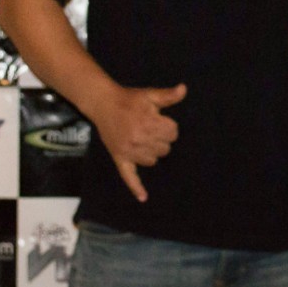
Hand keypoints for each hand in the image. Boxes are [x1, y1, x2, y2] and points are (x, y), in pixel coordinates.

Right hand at [87, 83, 186, 202]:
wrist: (103, 104)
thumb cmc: (129, 99)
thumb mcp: (150, 95)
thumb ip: (168, 96)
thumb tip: (184, 89)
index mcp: (148, 123)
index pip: (172, 133)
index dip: (169, 125)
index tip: (160, 119)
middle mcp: (139, 139)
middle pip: (165, 148)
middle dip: (161, 137)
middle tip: (151, 127)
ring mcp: (129, 151)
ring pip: (153, 160)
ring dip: (153, 151)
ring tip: (144, 138)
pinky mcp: (120, 158)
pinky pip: (129, 176)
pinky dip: (136, 187)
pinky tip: (143, 197)